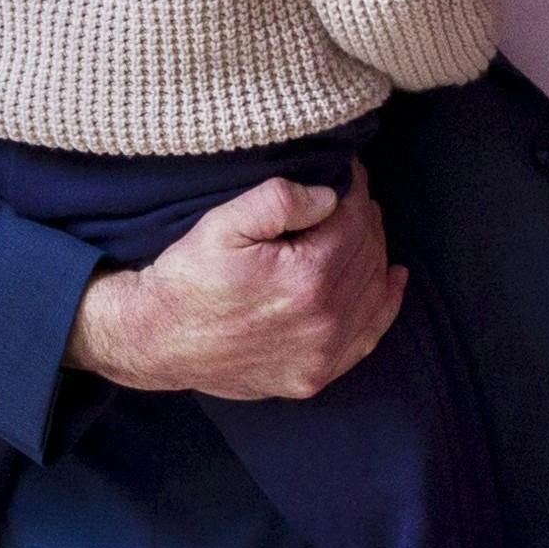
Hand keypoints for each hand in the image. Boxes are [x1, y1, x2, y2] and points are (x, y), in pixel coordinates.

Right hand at [69, 174, 397, 403]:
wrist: (156, 339)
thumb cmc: (188, 277)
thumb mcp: (224, 223)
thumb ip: (281, 199)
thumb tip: (331, 196)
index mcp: (307, 277)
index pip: (355, 221)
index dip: (355, 190)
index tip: (349, 172)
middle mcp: (324, 320)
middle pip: (367, 254)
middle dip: (364, 219)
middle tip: (352, 197)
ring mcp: (322, 354)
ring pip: (373, 290)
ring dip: (374, 254)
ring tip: (362, 228)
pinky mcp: (314, 375)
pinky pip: (368, 336)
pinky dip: (385, 304)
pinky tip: (392, 280)